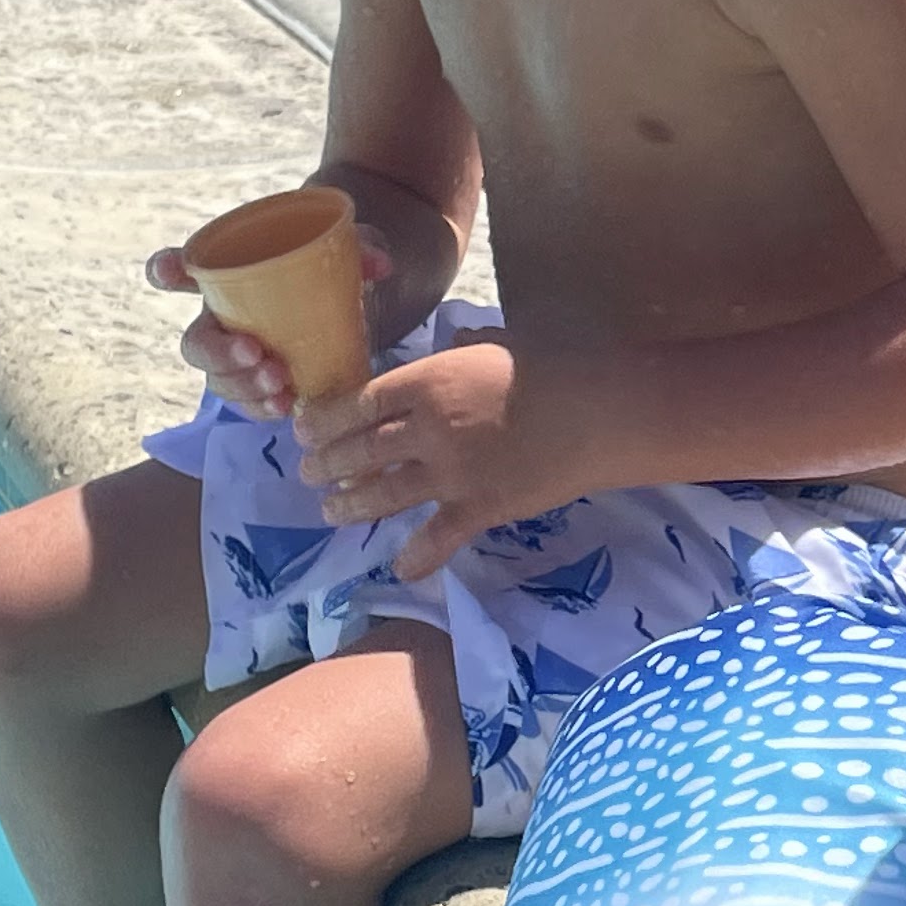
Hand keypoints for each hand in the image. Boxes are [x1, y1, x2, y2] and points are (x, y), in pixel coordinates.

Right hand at [144, 227, 395, 419]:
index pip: (184, 268)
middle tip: (254, 352)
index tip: (167, 270)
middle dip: (218, 353)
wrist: (354, 304)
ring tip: (277, 384)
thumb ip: (359, 249)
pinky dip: (262, 407)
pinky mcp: (259, 384)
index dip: (166, 269)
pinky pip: (247, 402)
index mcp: (230, 274)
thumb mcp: (347, 251)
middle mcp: (223, 317)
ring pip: (218, 379)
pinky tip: (284, 405)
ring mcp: (238, 355)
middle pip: (197, 342)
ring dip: (242, 386)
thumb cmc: (333, 268)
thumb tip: (381, 264)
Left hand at [290, 331, 559, 581]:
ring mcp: (452, 475)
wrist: (601, 413)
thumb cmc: (557, 363)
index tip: (303, 428)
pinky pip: (437, 539)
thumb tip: (458, 336)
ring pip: (384, 495)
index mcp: (429, 382)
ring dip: (351, 505)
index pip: (358, 403)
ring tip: (331, 510)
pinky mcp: (480, 509)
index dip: (324, 419)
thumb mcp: (503, 338)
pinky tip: (400, 568)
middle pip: (361, 450)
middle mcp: (428, 430)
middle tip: (309, 472)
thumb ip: (469, 342)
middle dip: (326, 463)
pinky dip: (416, 558)